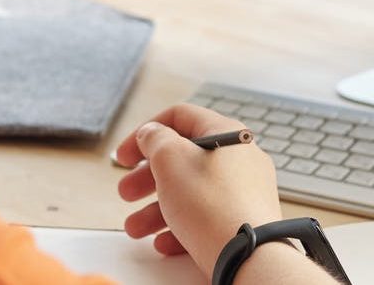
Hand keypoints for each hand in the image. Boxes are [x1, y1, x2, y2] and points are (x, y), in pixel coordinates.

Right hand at [114, 104, 284, 275]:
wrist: (247, 255)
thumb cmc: (213, 205)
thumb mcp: (170, 159)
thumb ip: (155, 139)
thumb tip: (152, 134)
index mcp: (226, 134)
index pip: (180, 118)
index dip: (145, 133)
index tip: (126, 156)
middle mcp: (239, 159)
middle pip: (182, 160)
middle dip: (146, 178)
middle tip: (127, 192)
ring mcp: (244, 191)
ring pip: (190, 193)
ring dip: (156, 209)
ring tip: (136, 228)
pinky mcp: (243, 220)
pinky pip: (206, 218)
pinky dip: (180, 227)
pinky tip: (164, 241)